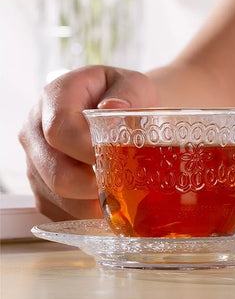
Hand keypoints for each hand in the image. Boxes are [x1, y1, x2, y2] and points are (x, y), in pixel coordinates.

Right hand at [19, 65, 158, 219]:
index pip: (60, 129)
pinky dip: (83, 213)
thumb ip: (128, 94)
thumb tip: (112, 108)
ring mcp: (36, 159)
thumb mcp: (134, 85)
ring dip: (89, 203)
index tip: (116, 160)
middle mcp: (36, 128)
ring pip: (53, 195)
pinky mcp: (42, 183)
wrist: (120, 110)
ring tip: (119, 197)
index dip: (86, 150)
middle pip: (53, 169)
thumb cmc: (127, 97)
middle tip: (120, 187)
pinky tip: (107, 204)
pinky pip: (55, 209)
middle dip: (89, 185)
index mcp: (56, 97)